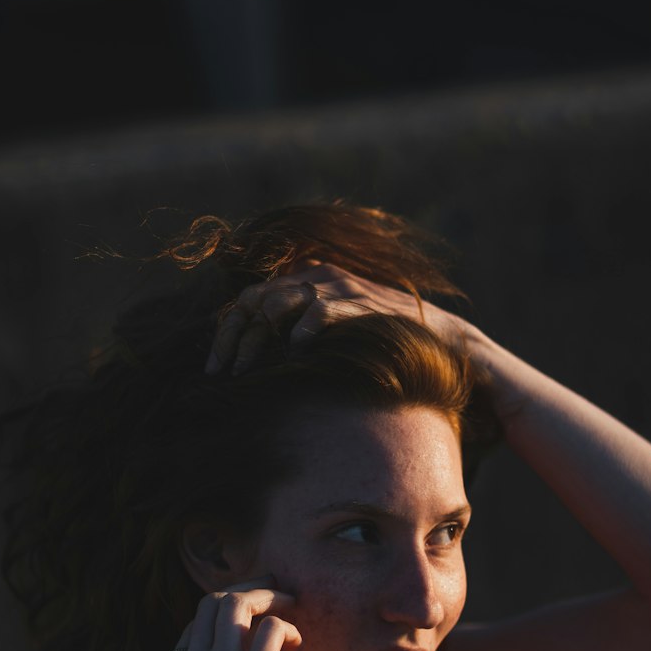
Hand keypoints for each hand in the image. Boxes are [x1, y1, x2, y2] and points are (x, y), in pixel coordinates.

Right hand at [158, 581, 303, 650]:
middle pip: (211, 602)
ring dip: (268, 595)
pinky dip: (289, 626)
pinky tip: (299, 643)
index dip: (227, 617)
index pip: (196, 625)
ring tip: (291, 601)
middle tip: (274, 590)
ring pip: (237, 602)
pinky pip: (272, 626)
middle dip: (246, 590)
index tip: (254, 618)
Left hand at [204, 259, 467, 374]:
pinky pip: (322, 309)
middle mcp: (315, 277)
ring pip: (279, 303)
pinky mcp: (360, 301)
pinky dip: (304, 328)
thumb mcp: (331, 335)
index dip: (226, 332)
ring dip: (258, 338)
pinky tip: (293, 350)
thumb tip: (258, 366)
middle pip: (254, 300)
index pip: (248, 299)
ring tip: (246, 370)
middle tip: (222, 373)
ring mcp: (338, 287)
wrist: (436, 335)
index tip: (214, 367)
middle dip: (234, 338)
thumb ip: (297, 337)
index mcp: (303, 281)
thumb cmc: (378, 341)